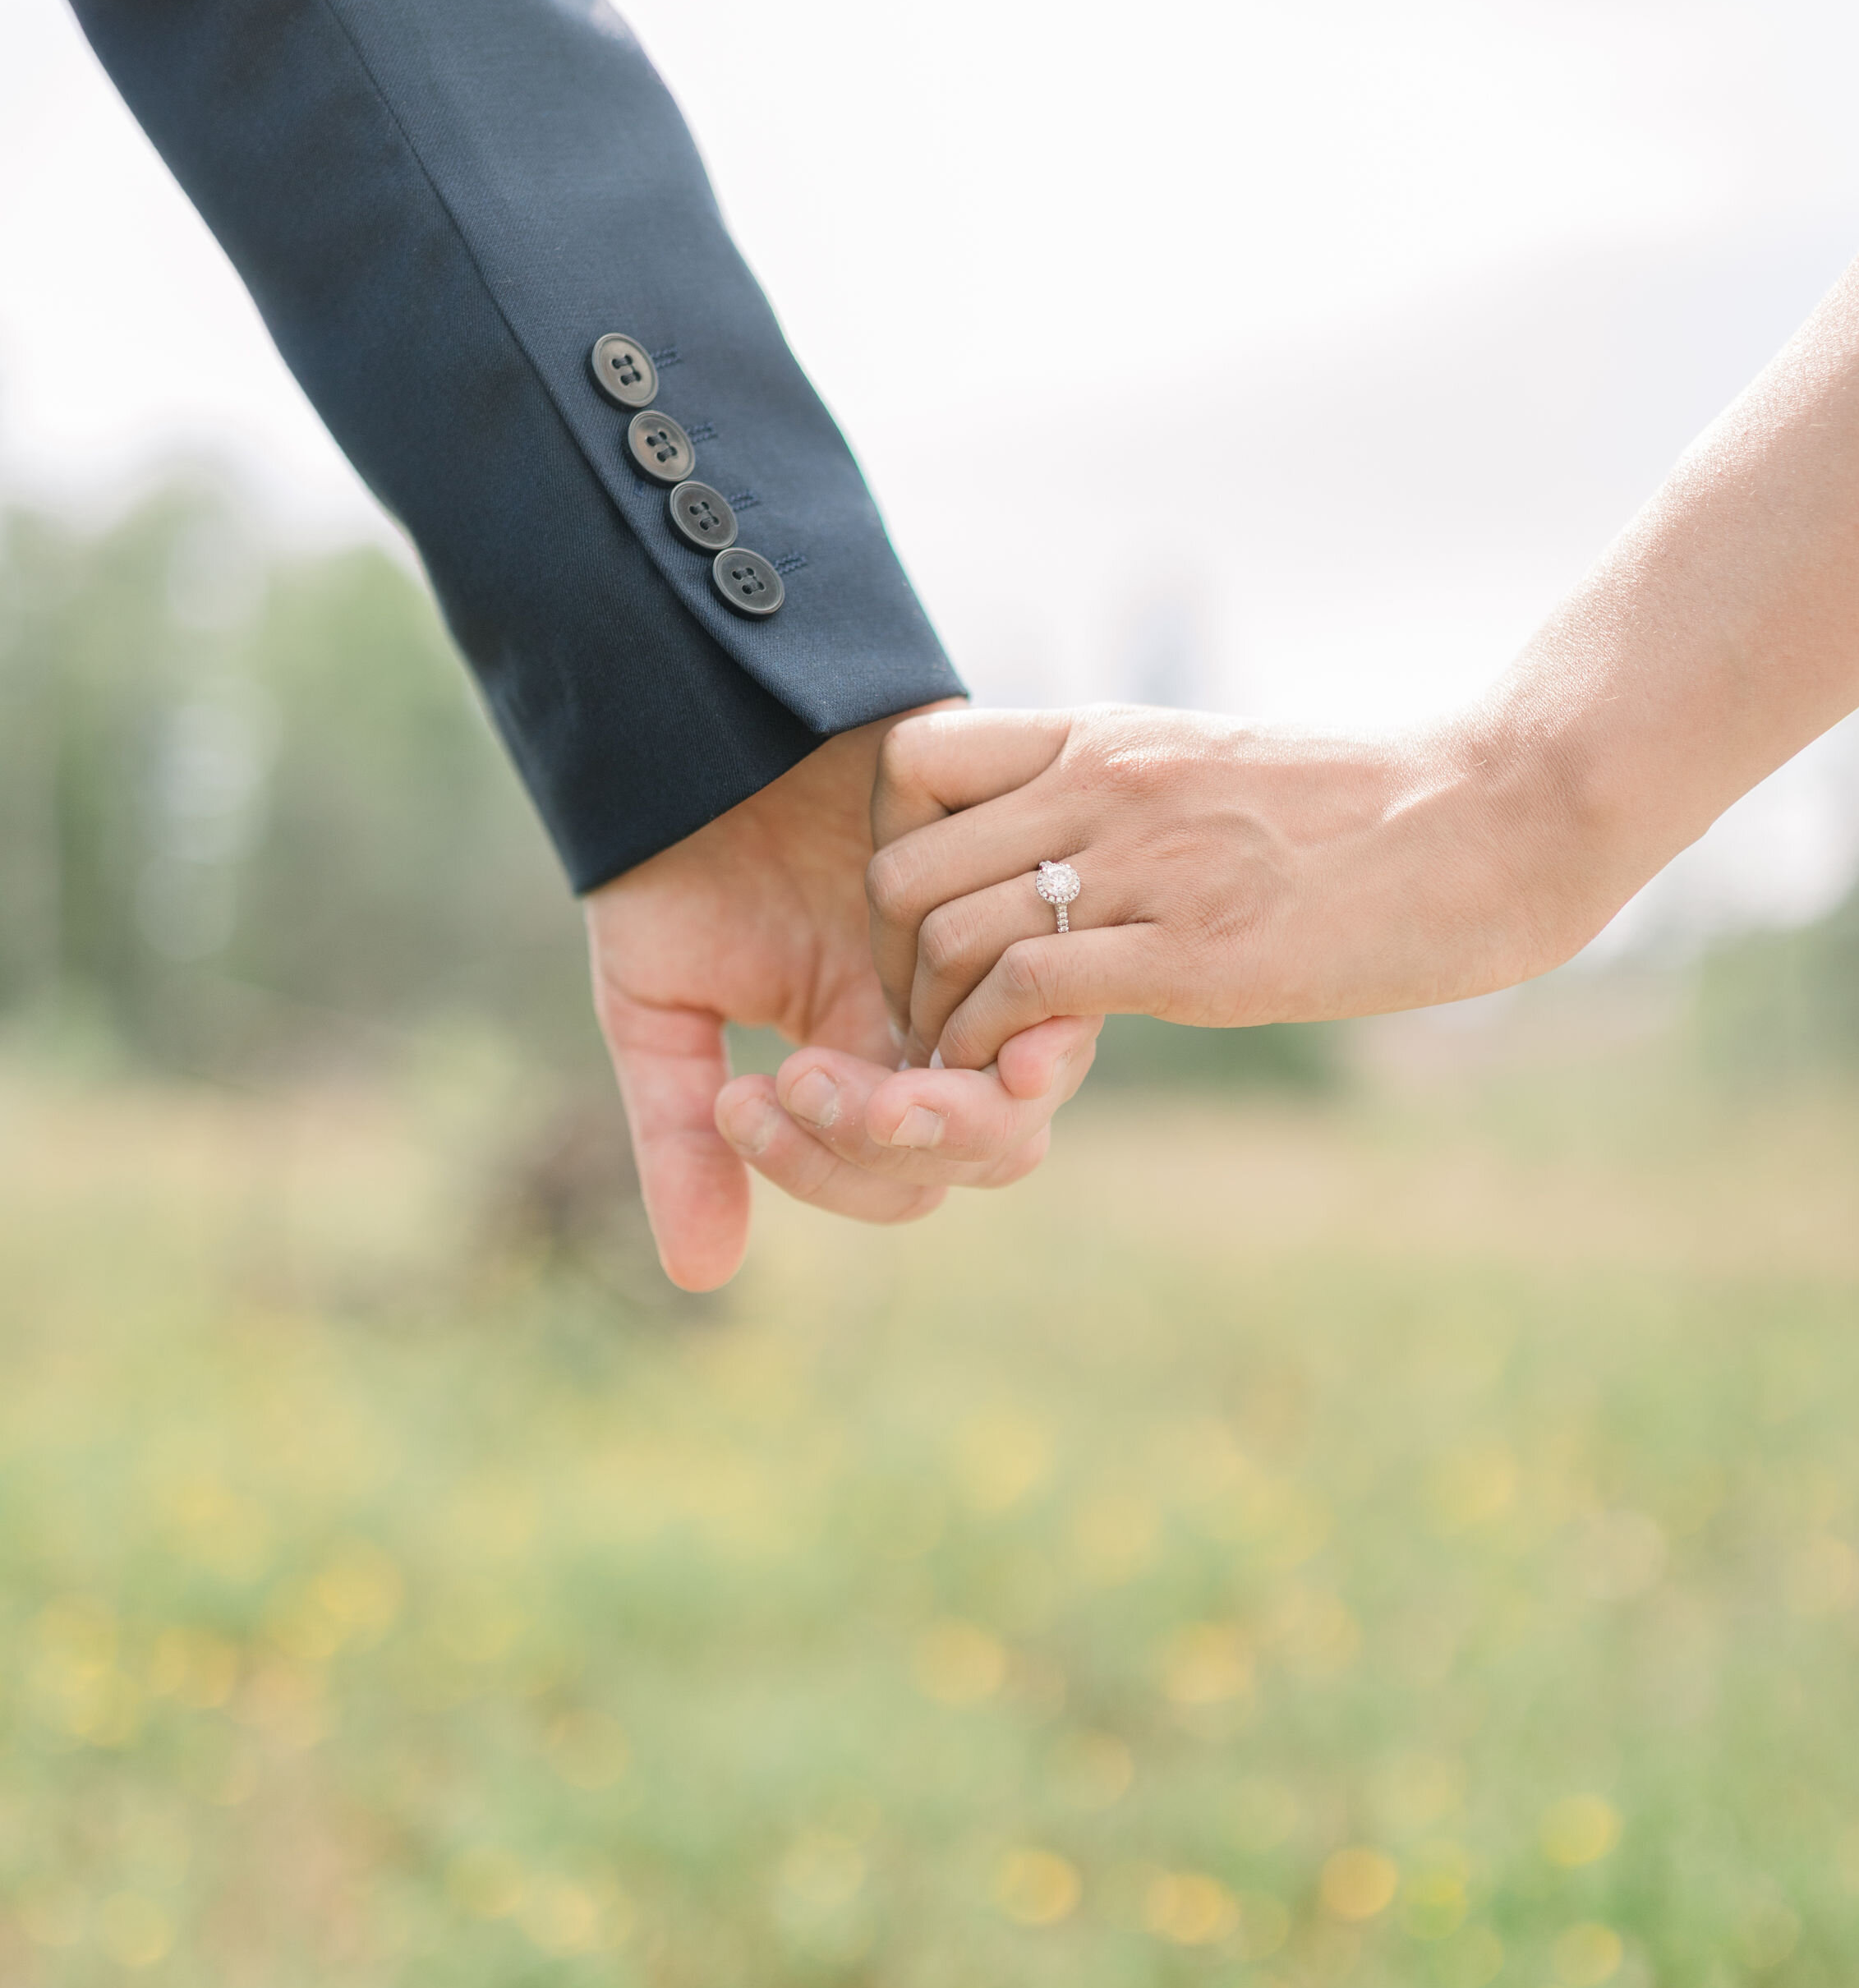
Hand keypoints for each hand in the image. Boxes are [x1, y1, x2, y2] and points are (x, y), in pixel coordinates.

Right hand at [584, 715, 1099, 1289]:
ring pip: (1035, 1078)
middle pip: (989, 1145)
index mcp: (867, 1063)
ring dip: (969, 1097)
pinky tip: (1000, 994)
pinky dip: (1040, 1002)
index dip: (833, 1164)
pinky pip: (1070, 971)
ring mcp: (991, 949)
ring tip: (890, 1072)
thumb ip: (682, 1138)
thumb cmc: (671, 856)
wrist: (697, 710)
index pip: (899, 1173)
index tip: (746, 1096)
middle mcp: (944, 1021)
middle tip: (819, 1086)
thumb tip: (701, 1277)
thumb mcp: (658, 1009)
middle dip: (907, 1143)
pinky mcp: (1025, 868)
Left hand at [868, 703, 1610, 1069]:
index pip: (913, 761)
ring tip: (969, 1063)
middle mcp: (1104, 787)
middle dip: (892, 962)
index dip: (892, 847)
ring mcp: (1145, 868)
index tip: (928, 916)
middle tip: (931, 1017)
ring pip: (946, 937)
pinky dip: (994, 1048)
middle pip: (902, 868)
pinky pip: (1026, 994)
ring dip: (936, 1022)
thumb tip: (1050, 857)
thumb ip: (1117, 799)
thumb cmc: (1364, 811)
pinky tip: (1025, 1077)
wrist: (1497, 818)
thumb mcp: (1210, 767)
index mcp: (1103, 737)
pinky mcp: (1193, 954)